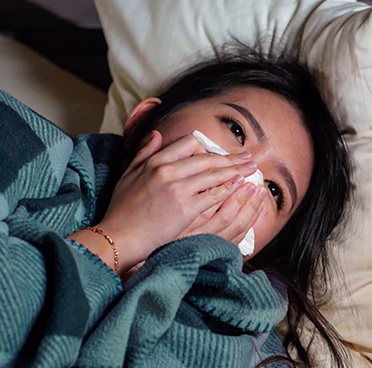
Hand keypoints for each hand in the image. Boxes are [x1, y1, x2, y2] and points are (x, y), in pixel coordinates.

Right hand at [87, 131, 258, 273]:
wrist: (119, 237)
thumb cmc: (121, 210)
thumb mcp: (127, 175)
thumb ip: (143, 153)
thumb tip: (156, 134)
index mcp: (154, 161)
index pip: (188, 143)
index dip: (206, 148)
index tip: (217, 153)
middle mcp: (167, 170)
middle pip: (207, 157)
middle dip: (230, 157)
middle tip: (247, 157)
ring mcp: (177, 189)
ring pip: (215, 173)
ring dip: (237, 170)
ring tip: (252, 168)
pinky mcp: (186, 208)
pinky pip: (214, 194)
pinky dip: (229, 188)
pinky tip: (240, 186)